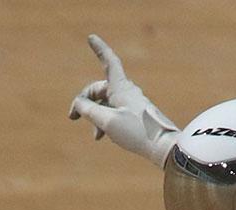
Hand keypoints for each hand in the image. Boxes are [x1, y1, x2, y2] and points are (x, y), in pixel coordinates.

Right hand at [68, 35, 178, 164]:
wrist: (163, 147)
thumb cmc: (137, 132)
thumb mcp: (107, 121)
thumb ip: (88, 110)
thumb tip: (79, 104)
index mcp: (121, 87)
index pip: (109, 62)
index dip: (99, 49)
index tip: (91, 37)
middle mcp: (127, 92)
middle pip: (100, 89)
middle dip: (86, 102)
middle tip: (72, 118)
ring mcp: (132, 103)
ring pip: (107, 104)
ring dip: (96, 116)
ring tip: (96, 136)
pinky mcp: (137, 115)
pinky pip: (116, 113)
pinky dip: (107, 122)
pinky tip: (105, 136)